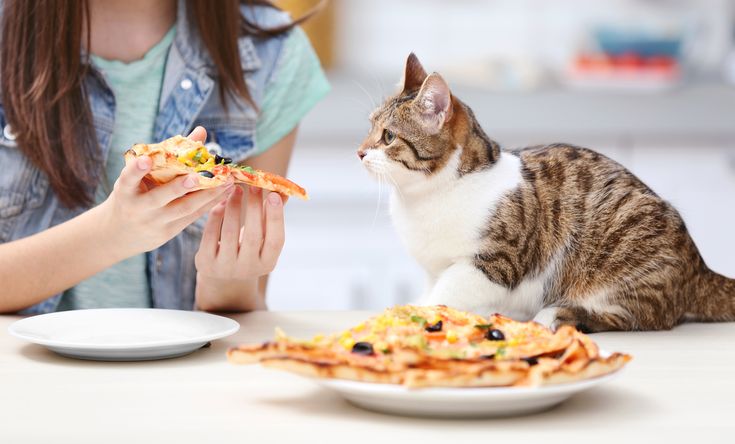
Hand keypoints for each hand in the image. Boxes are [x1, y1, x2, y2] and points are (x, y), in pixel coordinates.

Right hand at [99, 128, 232, 255]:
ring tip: (226, 182)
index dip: (136, 169)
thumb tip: (201, 131)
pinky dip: (210, 204)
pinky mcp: (169, 232)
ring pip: (183, 209)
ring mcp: (154, 222)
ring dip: (207, 195)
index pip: (127, 178)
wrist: (120, 233)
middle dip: (178, 187)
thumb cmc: (135, 193)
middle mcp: (138, 208)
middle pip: (159, 198)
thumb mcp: (140, 175)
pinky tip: (226, 192)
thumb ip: (168, 153)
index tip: (145, 159)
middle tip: (196, 177)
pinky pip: (192, 216)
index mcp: (126, 190)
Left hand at [194, 185, 285, 310]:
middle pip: (253, 236)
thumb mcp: (262, 239)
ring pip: (229, 232)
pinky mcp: (206, 262)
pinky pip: (210, 234)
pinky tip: (221, 202)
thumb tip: (283, 190)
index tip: (274, 194)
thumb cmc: (247, 251)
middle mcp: (248, 268)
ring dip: (234, 207)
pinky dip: (216, 215)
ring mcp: (225, 267)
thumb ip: (271, 216)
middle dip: (254, 207)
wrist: (222, 278)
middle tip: (254, 185)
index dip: (276, 217)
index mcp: (268, 263)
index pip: (276, 240)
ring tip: (236, 189)